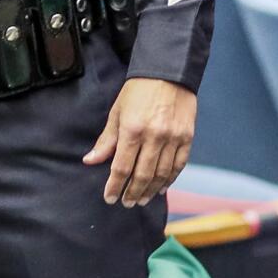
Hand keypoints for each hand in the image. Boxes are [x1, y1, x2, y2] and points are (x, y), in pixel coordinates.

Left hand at [83, 77, 196, 206]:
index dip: (114, 186)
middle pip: (142, 174)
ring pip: (162, 173)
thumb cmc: (137, 92)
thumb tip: (90, 161)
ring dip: (151, 190)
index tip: (109, 198)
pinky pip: (179, 165)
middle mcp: (154, 136)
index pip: (121, 166)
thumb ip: (106, 140)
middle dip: (132, 192)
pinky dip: (170, 179)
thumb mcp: (116, 113)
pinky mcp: (188, 137)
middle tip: (126, 203)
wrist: (168, 74)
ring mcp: (173, 138)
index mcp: (132, 130)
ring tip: (141, 199)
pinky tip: (161, 188)